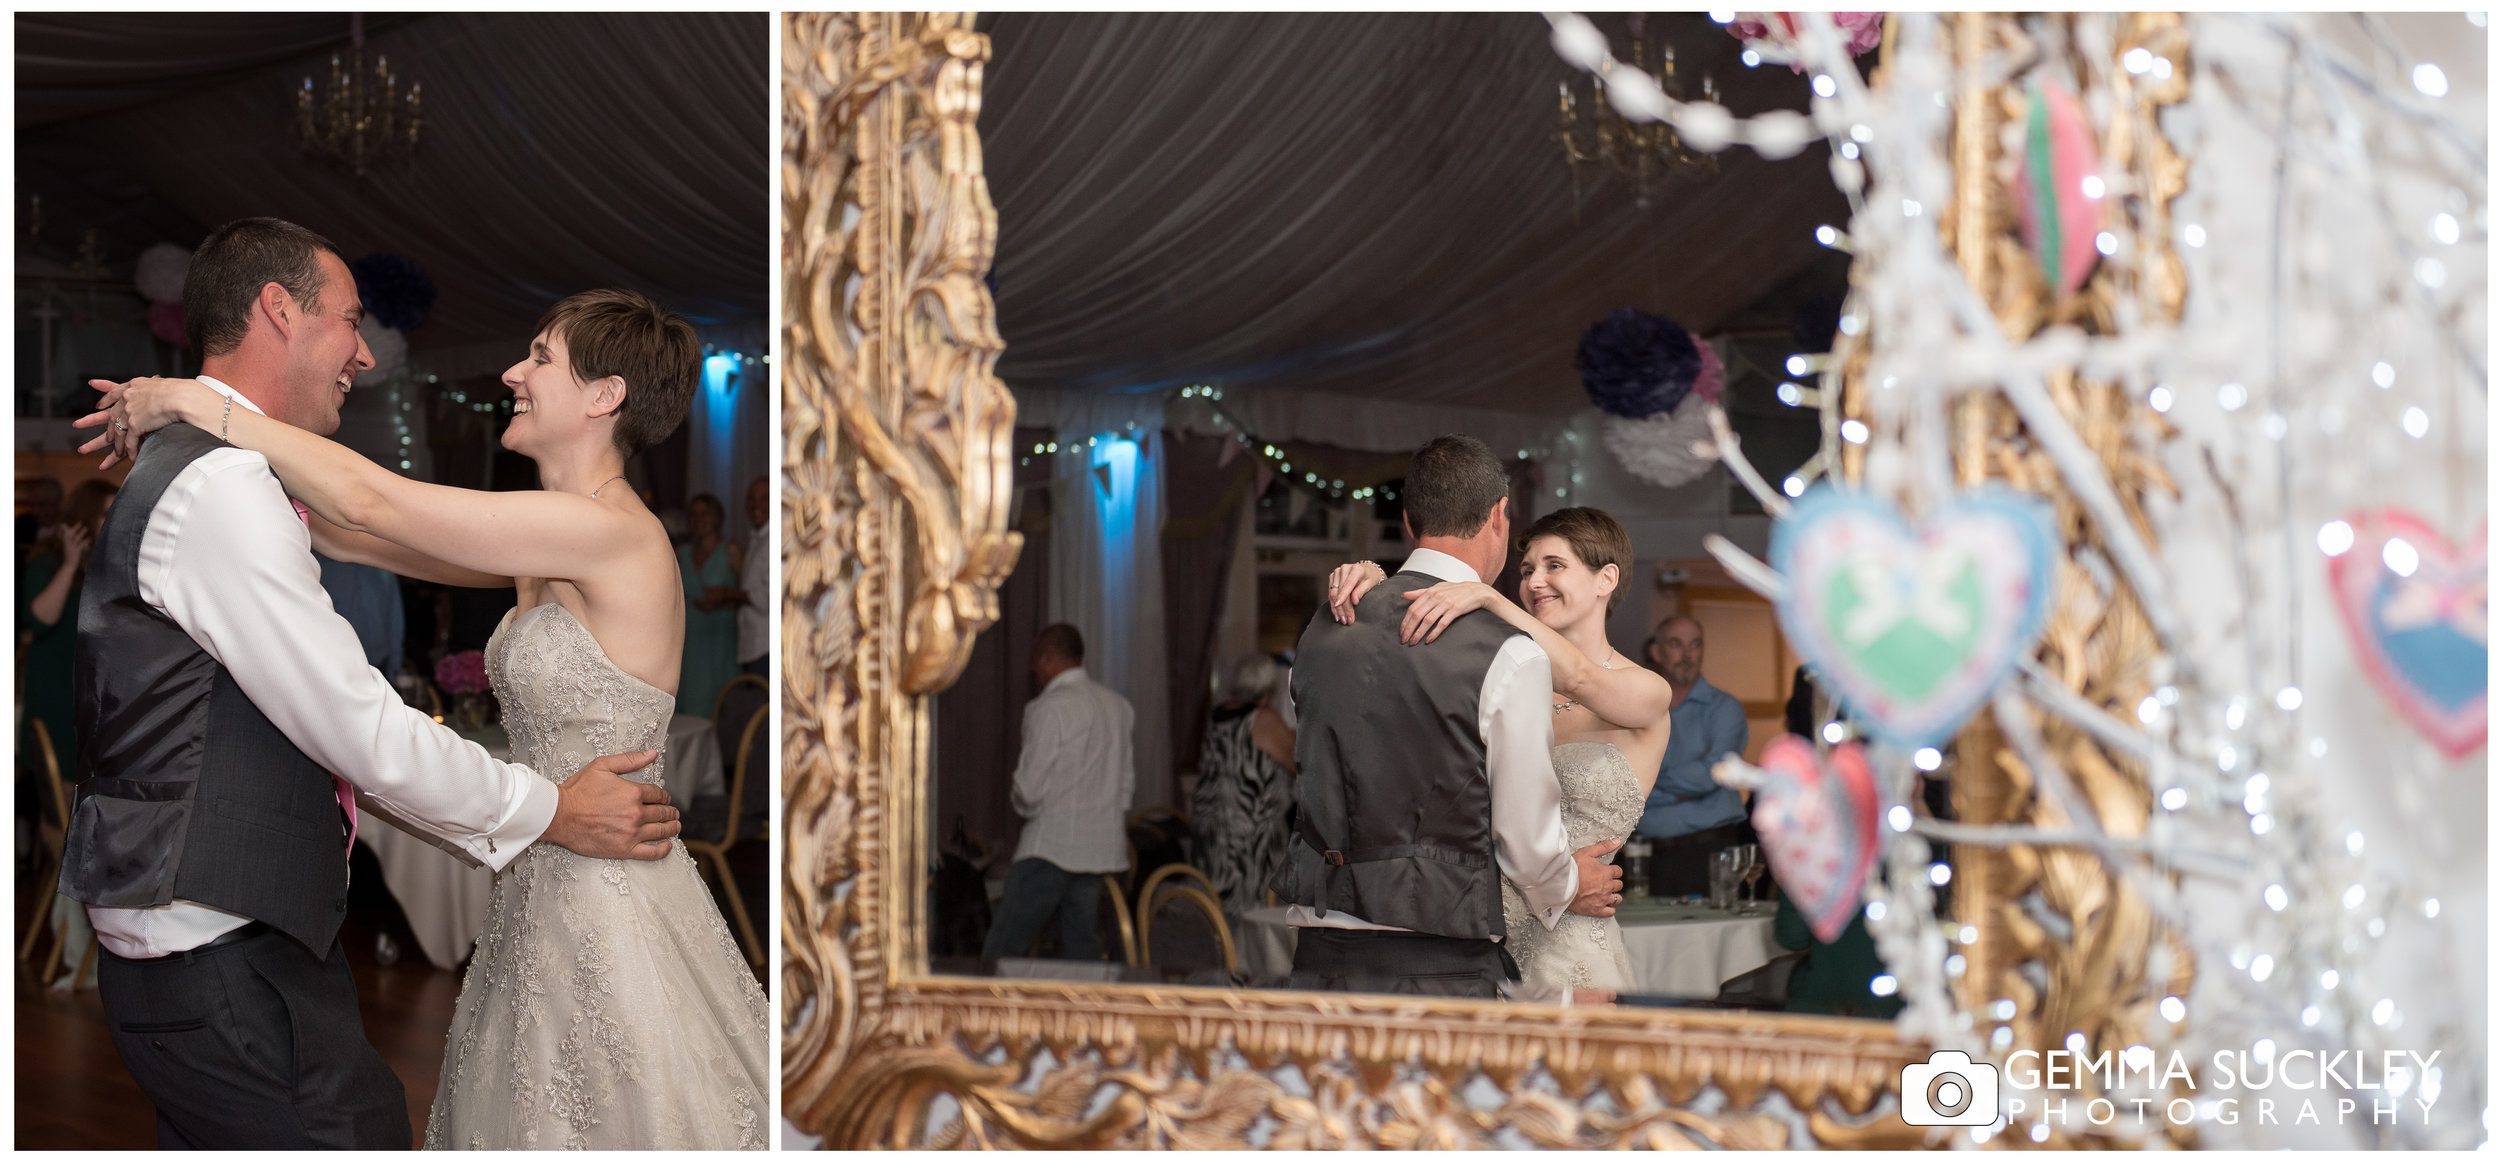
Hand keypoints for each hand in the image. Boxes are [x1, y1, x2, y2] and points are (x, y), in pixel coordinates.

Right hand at [57, 522, 90, 565]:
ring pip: (76, 538)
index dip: (69, 529)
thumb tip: (77, 538)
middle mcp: (67, 544)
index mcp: (65, 544)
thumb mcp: (70, 549)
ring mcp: (71, 548)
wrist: (68, 565)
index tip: (73, 524)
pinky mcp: (75, 552)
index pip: (66, 534)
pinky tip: (90, 538)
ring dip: (81, 532)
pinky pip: (81, 545)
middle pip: (70, 534)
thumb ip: (72, 543)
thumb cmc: (70, 558)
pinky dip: (85, 541)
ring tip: (86, 528)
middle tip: (81, 522)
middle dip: (75, 528)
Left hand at [74, 376, 208, 469]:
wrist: (184, 398)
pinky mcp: (135, 425)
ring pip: (117, 431)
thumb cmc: (185, 392)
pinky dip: (129, 452)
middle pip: (109, 412)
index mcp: (136, 386)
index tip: (99, 404)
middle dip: (92, 420)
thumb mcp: (167, 385)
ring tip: (109, 452)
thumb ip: (161, 387)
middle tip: (86, 427)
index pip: (115, 391)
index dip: (106, 399)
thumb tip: (163, 384)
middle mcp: (129, 398)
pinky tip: (131, 458)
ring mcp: (130, 412)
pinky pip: (130, 442)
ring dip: (113, 443)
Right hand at [543, 750, 679, 860]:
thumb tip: (652, 754)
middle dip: (670, 812)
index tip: (664, 799)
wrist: (558, 815)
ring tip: (675, 826)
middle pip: (663, 813)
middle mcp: (636, 813)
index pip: (658, 795)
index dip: (664, 796)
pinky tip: (667, 846)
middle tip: (673, 813)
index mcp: (633, 793)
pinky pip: (651, 853)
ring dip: (671, 828)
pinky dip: (663, 850)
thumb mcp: (602, 766)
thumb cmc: (577, 791)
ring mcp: (631, 833)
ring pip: (661, 831)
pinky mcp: (624, 849)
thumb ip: (629, 760)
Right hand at [1325, 561, 1385, 623]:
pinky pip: (1330, 594)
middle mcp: (1344, 569)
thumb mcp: (1370, 584)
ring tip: (1342, 620)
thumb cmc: (1370, 578)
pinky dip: (1333, 605)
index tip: (1339, 606)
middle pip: (1339, 591)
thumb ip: (1362, 591)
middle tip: (1347, 620)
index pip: (1347, 585)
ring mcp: (1336, 573)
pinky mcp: (1332, 578)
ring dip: (1337, 609)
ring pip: (1333, 594)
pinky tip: (1337, 614)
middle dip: (1342, 607)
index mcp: (1355, 569)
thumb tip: (1354, 601)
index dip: (1343, 596)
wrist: (1366, 571)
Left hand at [1396, 580, 1498, 644]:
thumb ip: (1420, 592)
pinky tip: (1428, 640)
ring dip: (1419, 633)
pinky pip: (1442, 624)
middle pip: (1418, 615)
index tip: (1401, 632)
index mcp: (1430, 592)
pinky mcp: (1455, 610)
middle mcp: (1436, 597)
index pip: (1413, 608)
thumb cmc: (1455, 590)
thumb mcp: (1437, 588)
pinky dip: (1434, 633)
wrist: (1476, 591)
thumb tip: (1404, 595)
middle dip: (1409, 629)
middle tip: (1404, 640)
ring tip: (1413, 642)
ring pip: (1428, 620)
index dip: (1405, 621)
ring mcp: (1446, 603)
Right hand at [1567, 838, 1625, 916]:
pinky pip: (1610, 911)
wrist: (1560, 885)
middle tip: (1604, 882)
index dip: (1613, 871)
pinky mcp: (1597, 909)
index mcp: (1607, 872)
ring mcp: (1603, 899)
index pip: (1618, 871)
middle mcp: (1608, 886)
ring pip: (1617, 899)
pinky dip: (1609, 909)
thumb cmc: (1572, 868)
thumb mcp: (1587, 852)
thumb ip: (1603, 847)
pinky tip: (1604, 905)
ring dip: (1613, 896)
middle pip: (1619, 885)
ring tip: (1605, 893)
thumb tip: (1617, 841)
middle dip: (1613, 882)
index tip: (1607, 872)